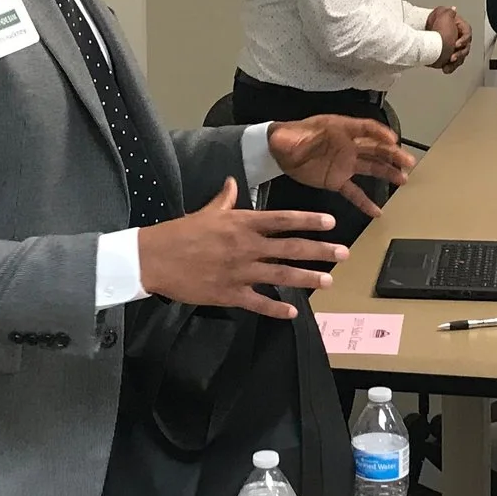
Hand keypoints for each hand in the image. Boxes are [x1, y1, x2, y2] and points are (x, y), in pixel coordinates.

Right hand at [136, 179, 348, 319]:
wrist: (153, 258)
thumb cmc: (179, 232)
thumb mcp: (205, 212)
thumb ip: (225, 200)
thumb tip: (233, 182)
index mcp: (241, 224)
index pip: (283, 219)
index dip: (309, 221)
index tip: (331, 223)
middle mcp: (246, 246)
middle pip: (290, 248)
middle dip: (319, 251)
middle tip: (343, 253)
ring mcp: (239, 272)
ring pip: (281, 275)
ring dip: (307, 278)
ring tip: (327, 281)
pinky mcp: (229, 294)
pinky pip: (258, 303)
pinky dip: (276, 309)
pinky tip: (292, 313)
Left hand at [267, 115, 413, 219]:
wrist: (278, 152)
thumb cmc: (288, 137)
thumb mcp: (291, 135)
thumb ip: (297, 138)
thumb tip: (295, 139)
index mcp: (339, 130)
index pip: (364, 128)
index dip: (379, 133)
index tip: (392, 140)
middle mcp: (346, 146)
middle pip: (374, 148)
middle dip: (392, 154)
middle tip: (408, 161)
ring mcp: (344, 164)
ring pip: (371, 167)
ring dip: (387, 173)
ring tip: (403, 179)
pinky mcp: (337, 180)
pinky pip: (354, 191)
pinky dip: (365, 201)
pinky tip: (377, 211)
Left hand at [426, 6, 473, 73]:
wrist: (423, 33)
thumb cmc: (433, 24)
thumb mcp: (442, 14)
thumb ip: (449, 12)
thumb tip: (453, 9)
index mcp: (460, 29)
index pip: (467, 35)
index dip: (463, 40)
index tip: (456, 44)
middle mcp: (459, 39)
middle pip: (465, 48)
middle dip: (459, 54)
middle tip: (452, 57)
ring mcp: (454, 48)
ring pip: (460, 57)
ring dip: (455, 63)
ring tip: (448, 66)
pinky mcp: (449, 56)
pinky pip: (453, 63)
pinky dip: (449, 67)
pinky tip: (445, 69)